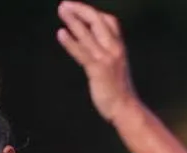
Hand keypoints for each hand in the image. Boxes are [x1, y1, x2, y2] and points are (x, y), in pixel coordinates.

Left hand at [57, 1, 140, 123]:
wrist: (125, 108)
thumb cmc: (118, 89)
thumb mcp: (115, 66)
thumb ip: (105, 53)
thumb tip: (89, 43)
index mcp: (119, 46)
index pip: (109, 21)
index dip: (92, 12)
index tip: (77, 8)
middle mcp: (114, 49)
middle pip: (98, 21)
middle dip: (80, 10)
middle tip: (65, 4)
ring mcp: (107, 58)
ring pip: (88, 34)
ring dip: (73, 20)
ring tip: (61, 10)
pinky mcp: (98, 70)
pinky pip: (82, 52)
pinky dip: (71, 42)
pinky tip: (61, 33)